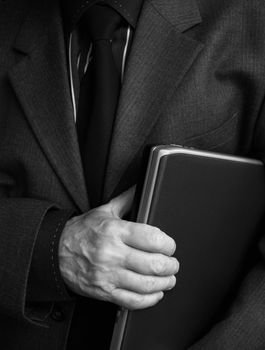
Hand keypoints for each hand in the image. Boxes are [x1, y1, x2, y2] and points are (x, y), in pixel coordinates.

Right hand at [59, 186, 178, 309]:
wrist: (55, 251)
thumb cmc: (81, 231)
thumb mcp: (104, 211)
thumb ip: (126, 199)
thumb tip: (141, 185)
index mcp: (114, 231)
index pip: (152, 238)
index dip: (168, 244)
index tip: (170, 246)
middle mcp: (112, 253)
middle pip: (153, 264)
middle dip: (171, 266)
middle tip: (173, 264)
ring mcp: (108, 274)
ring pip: (146, 285)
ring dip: (164, 283)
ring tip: (169, 279)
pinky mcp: (104, 292)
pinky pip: (132, 301)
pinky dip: (149, 300)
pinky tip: (155, 293)